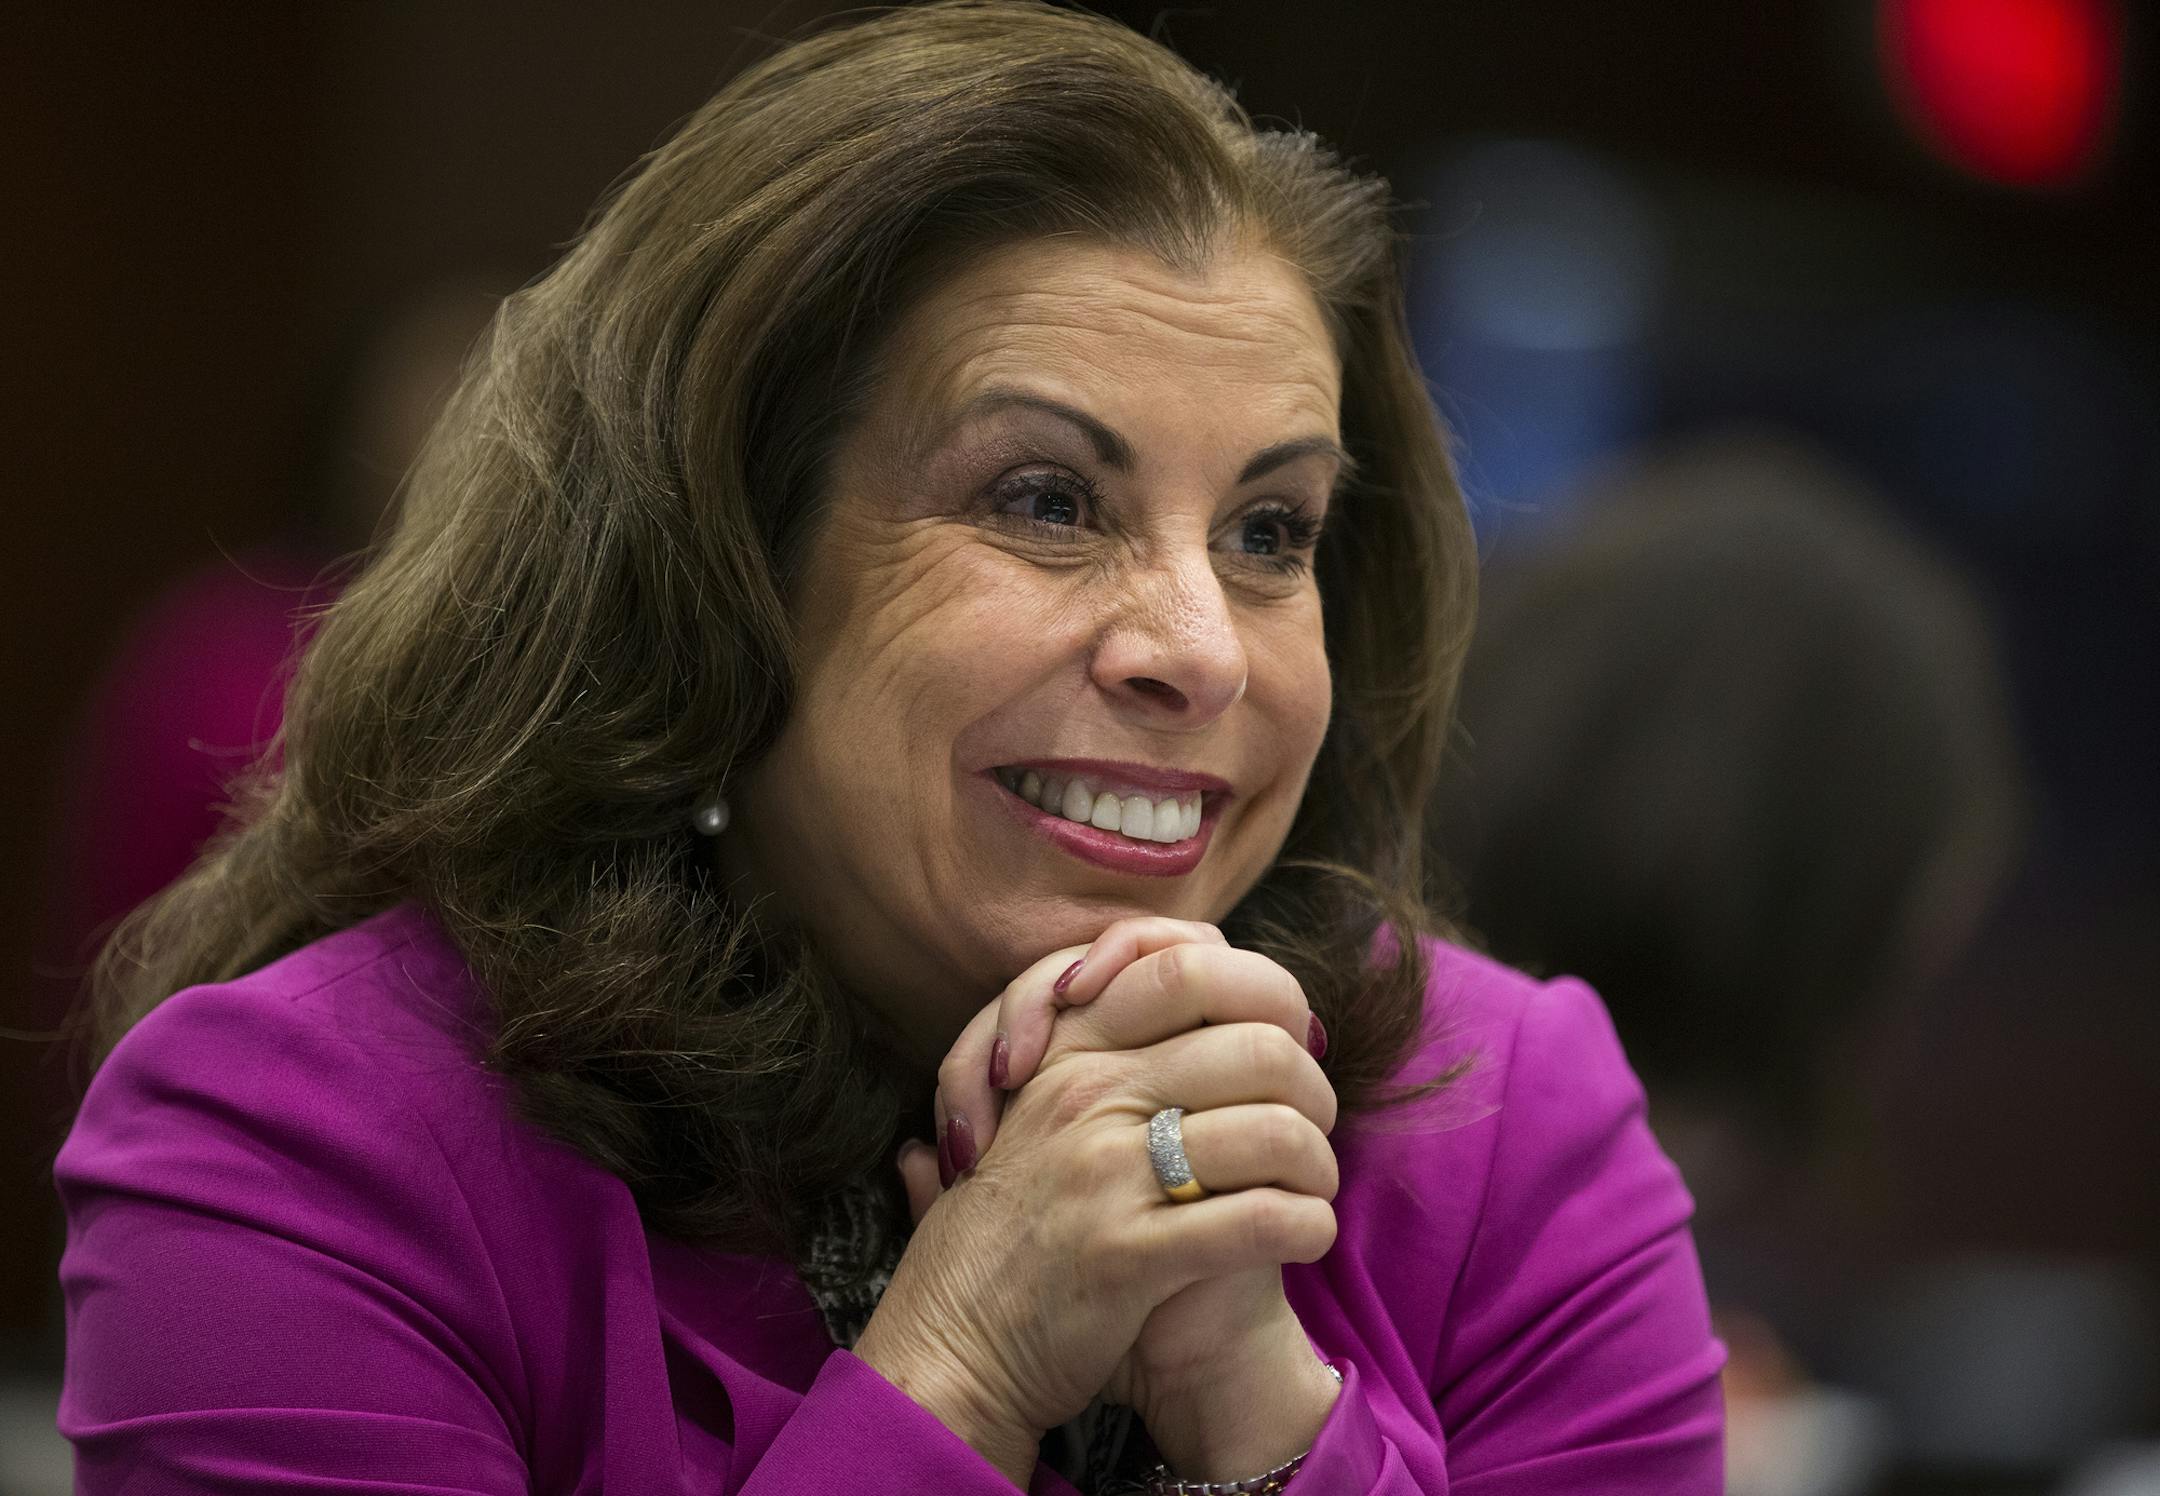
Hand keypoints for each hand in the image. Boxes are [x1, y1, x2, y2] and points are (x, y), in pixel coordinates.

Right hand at [853, 936, 1338, 1483]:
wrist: (951, 1342)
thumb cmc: (1017, 1228)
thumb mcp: (1041, 1115)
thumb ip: (1108, 1055)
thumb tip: (1206, 993)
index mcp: (1070, 1051)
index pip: (1193, 966)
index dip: (1267, 997)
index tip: (1287, 1044)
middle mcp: (1085, 1094)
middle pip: (1258, 1047)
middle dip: (1313, 1090)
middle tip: (1315, 1127)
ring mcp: (1104, 1172)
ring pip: (1275, 1131)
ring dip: (1318, 1166)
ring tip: (1314, 1189)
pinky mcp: (1126, 1254)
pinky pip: (1259, 1219)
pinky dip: (1307, 1226)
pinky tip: (1306, 1236)